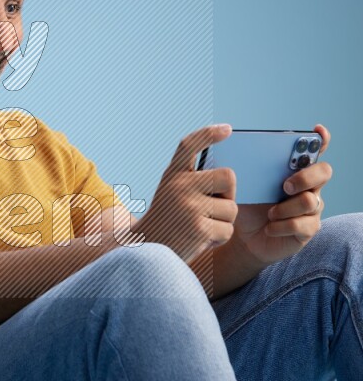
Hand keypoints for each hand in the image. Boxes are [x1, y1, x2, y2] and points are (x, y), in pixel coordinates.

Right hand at [137, 124, 237, 261]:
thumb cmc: (167, 221)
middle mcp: (179, 186)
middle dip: (228, 194)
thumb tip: (228, 177)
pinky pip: (228, 229)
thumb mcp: (171, 194)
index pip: (189, 145)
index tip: (227, 129)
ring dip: (223, 221)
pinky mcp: (199, 228)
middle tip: (212, 207)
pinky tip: (200, 239)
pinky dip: (219, 237)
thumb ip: (192, 181)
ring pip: (232, 208)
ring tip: (200, 227)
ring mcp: (189, 206)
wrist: (147, 251)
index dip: (208, 134)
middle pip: (228, 177)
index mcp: (172, 175)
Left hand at [232, 124, 332, 265]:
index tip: (317, 131)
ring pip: (311, 201)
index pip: (313, 150)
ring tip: (269, 213)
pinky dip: (281, 226)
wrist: (244, 236)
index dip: (319, 140)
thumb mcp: (241, 185)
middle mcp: (308, 185)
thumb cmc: (246, 205)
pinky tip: (270, 228)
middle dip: (306, 176)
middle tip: (285, 185)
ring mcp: (312, 207)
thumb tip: (228, 151)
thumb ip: (242, 168)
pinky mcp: (309, 228)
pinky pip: (301, 224)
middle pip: (324, 171)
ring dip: (285, 208)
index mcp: (293, 169)